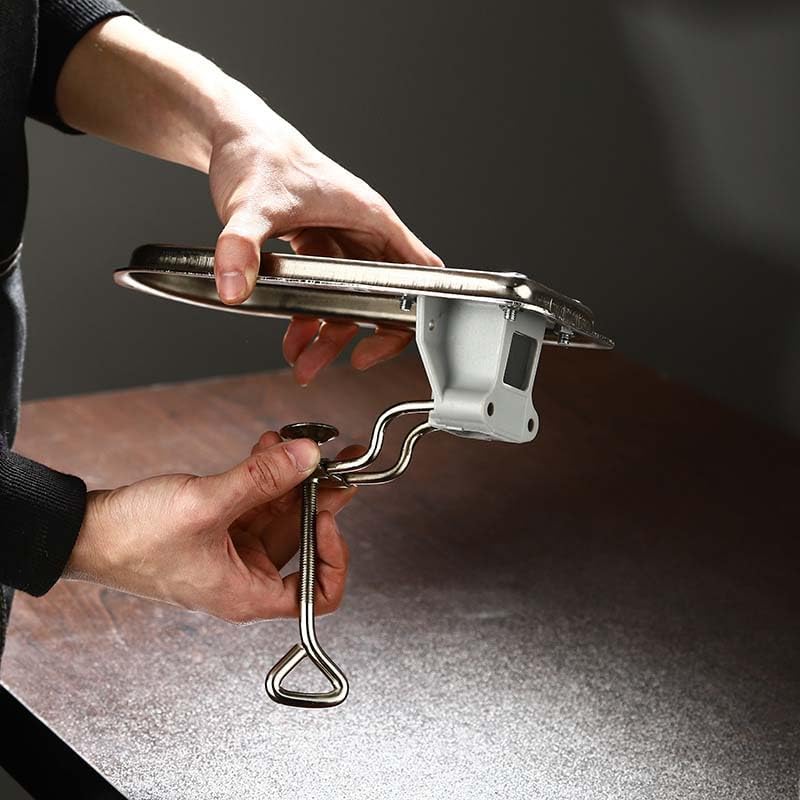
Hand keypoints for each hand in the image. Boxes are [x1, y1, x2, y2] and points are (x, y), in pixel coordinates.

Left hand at [55, 17, 440, 381]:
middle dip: (362, 335)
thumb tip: (235, 288)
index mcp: (369, 218)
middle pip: (382, 296)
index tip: (386, 337)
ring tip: (302, 361)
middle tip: (341, 362)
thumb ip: (241, 246)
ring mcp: (342, 242)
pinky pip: (324, 293)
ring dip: (330, 335)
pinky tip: (291, 336)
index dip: (413, 310)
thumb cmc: (258, 155)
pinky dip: (310, 318)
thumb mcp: (250, 204)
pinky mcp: (320, 248)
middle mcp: (362, 233)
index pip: (417, 271)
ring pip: (351, 301)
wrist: (235, 137)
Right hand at [64, 432, 355, 622]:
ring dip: (291, 475)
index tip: (328, 516)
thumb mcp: (205, 505)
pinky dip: (264, 473)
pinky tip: (269, 446)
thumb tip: (308, 456)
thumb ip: (262, 478)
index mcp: (248, 592)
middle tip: (335, 463)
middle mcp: (246, 574)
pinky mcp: (219, 524)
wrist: (85, 531)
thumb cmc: (132, 542)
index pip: (316, 594)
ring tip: (297, 443)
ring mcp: (233, 547)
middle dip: (319, 497)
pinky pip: (256, 498)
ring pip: (280, 511)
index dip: (334, 557)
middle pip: (302, 538)